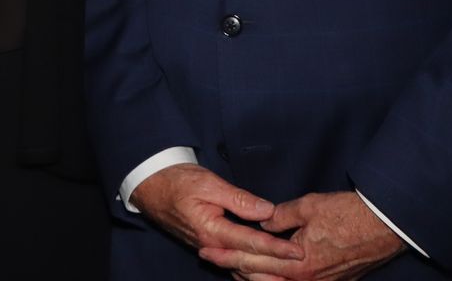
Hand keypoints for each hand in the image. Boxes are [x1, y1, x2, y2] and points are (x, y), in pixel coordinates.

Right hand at [131, 163, 303, 264]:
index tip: (298, 251)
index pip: (252, 242)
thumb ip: (239, 199)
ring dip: (264, 273)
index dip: (277, 248)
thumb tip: (268, 211)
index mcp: (212, 231)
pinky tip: (263, 271)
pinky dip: (249, 269)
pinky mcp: (208, 246)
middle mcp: (212, 246)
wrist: (150, 185)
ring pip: (240, 268)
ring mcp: (209, 248)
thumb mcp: (208, 183)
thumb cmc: (177, 181)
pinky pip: (232, 263)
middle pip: (249, 262)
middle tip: (302, 266)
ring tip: (286, 275)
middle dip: (276, 266)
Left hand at [198, 190, 404, 280]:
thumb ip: (278, 216)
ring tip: (232, 266)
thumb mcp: (307, 207)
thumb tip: (260, 220)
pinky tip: (264, 273)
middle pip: (260, 279)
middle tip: (211, 257)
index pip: (252, 260)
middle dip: (233, 267)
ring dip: (253, 277)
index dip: (226, 254)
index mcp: (297, 263)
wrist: (384, 226)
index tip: (206, 250)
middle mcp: (306, 280)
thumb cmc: (347, 213)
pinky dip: (274, 280)